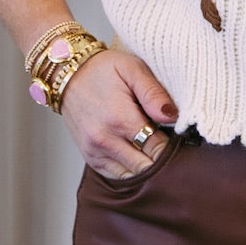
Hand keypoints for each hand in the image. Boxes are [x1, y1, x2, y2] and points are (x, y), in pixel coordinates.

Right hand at [58, 48, 178, 179]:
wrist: (66, 74)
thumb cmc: (103, 69)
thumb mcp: (132, 69)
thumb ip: (153, 93)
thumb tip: (172, 116)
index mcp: (120, 119)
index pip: (158, 149)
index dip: (173, 146)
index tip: (179, 137)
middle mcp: (105, 140)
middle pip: (147, 167)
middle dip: (162, 159)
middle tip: (169, 144)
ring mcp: (95, 151)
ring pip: (133, 176)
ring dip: (147, 166)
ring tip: (153, 147)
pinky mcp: (90, 157)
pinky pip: (118, 176)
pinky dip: (131, 169)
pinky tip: (138, 153)